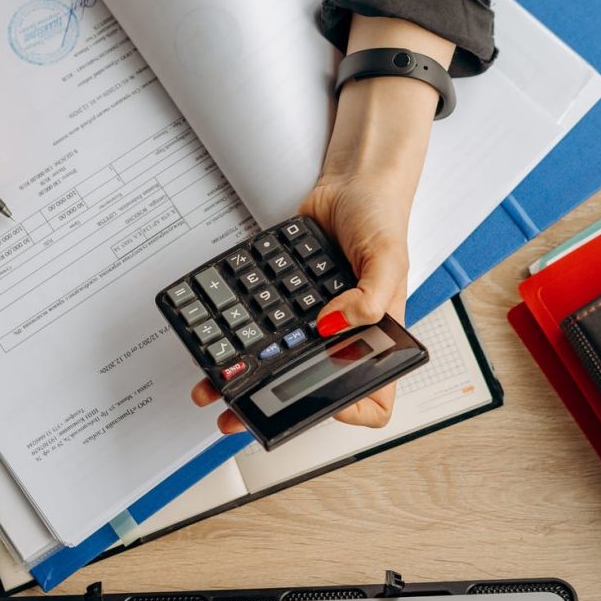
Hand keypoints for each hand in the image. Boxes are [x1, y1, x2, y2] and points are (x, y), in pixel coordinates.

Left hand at [192, 16, 450, 436]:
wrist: (349, 184)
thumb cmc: (381, 218)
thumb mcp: (388, 257)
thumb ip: (371, 297)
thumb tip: (332, 327)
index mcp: (377, 337)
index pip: (372, 396)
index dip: (350, 411)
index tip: (318, 408)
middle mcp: (343, 336)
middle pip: (310, 387)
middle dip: (272, 406)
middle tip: (238, 416)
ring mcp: (312, 321)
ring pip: (279, 362)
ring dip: (244, 377)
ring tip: (212, 387)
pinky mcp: (285, 300)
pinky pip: (261, 325)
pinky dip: (237, 337)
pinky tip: (215, 340)